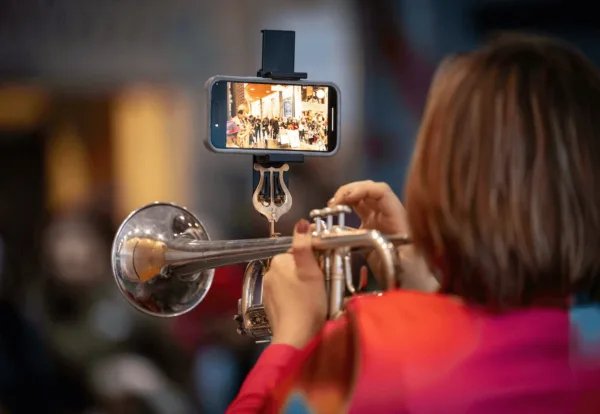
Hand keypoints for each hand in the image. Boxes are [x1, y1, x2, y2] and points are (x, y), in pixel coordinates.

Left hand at [263, 220, 327, 348]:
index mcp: (279, 262)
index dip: (314, 258)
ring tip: (315, 297)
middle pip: (294, 266)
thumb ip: (305, 246)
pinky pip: (285, 294)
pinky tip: (304, 306)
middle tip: (322, 284)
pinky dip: (295, 297)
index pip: (298, 252)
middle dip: (308, 272)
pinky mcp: (270, 305)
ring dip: (302, 284)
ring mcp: (268, 291)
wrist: (296, 337)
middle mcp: (269, 273)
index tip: (325, 268)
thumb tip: (301, 222)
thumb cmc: (307, 303)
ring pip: (290, 280)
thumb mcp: (311, 271)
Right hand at [329, 180, 438, 291]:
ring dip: (346, 198)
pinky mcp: (372, 231)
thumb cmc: (415, 276)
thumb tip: (363, 237)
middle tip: (333, 203)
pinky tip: (335, 216)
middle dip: (349, 191)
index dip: (361, 190)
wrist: (417, 286)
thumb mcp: (404, 264)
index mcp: (398, 218)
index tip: (344, 199)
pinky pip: (358, 214)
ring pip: (362, 200)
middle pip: (369, 191)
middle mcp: (389, 216)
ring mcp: (380, 222)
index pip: (381, 191)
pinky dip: (345, 212)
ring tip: (332, 207)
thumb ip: (386, 250)